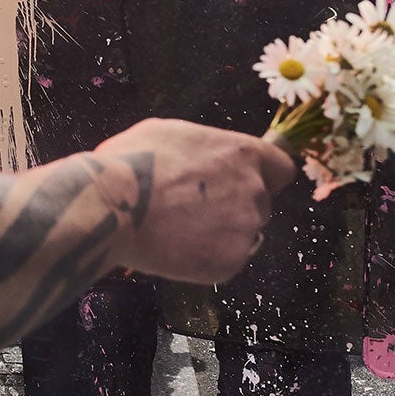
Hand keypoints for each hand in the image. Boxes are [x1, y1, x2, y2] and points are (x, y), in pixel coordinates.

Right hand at [93, 118, 295, 284]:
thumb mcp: (170, 133)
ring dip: (220, 233)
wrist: (112, 207)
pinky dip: (205, 258)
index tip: (247, 183)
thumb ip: (203, 147)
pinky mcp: (230, 262)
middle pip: (260, 202)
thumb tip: (204, 157)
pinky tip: (175, 248)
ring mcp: (246, 229)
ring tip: (178, 229)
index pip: (282, 168)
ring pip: (242, 233)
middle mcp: (254, 191)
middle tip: (195, 210)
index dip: (265, 177)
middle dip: (235, 206)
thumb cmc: (133, 163)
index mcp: (243, 154)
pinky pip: (225, 260)